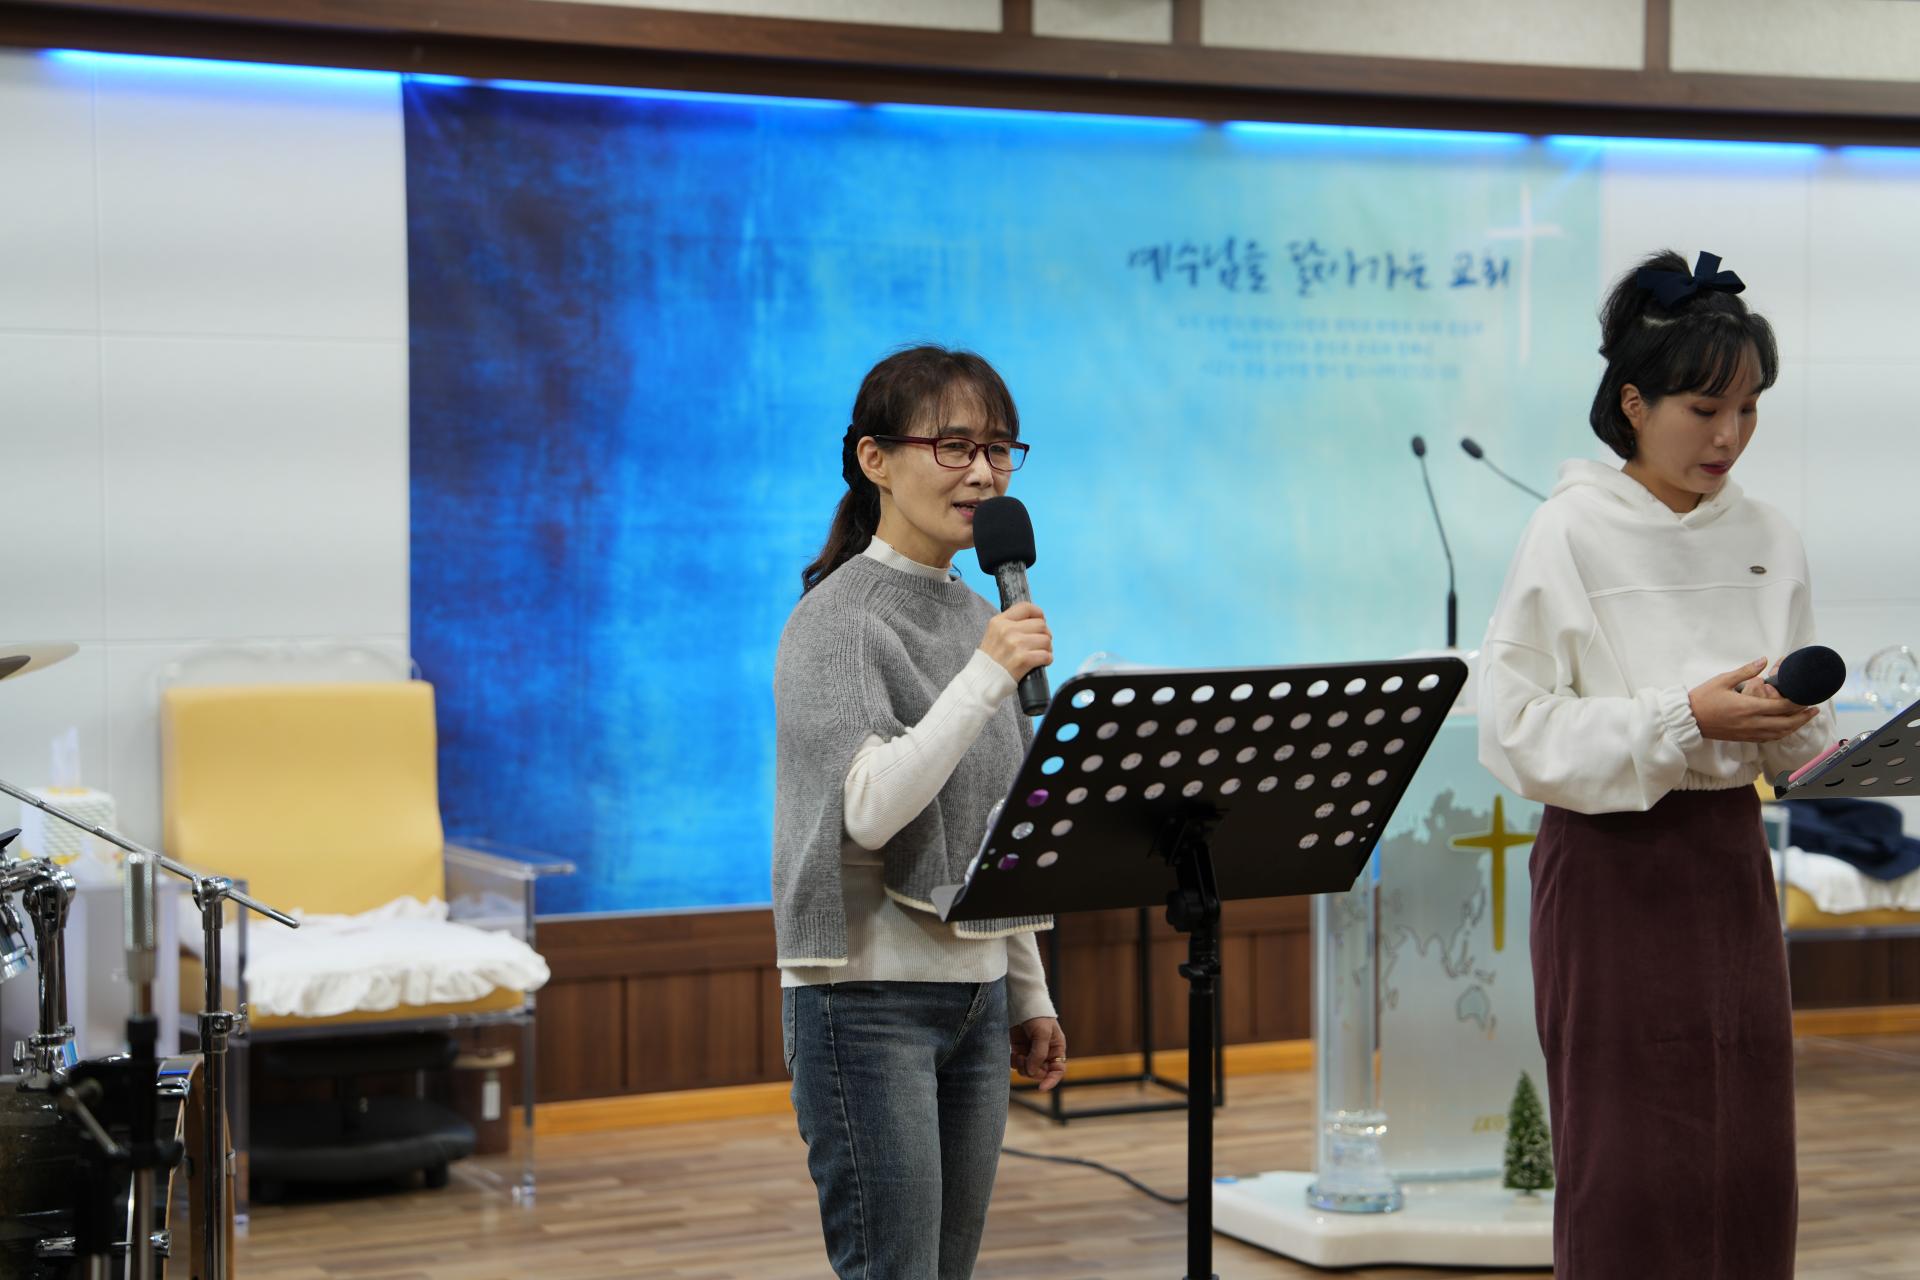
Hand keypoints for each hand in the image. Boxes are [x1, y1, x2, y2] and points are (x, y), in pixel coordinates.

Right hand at [979, 603, 1052, 683]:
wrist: (982, 681)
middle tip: (1041, 643)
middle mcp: (1007, 630)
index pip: (1026, 607)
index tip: (1041, 621)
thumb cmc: (990, 660)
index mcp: (999, 621)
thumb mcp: (993, 634)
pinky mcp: (1023, 659)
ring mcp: (1015, 644)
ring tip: (1041, 653)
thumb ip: (1010, 625)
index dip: (1038, 614)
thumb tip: (1036, 621)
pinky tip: (1042, 662)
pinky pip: (1046, 655)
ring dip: (1047, 648)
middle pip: (1041, 625)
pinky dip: (1047, 659)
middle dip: (1045, 635)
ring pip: (1046, 640)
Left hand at [1009, 1016, 1065, 1092]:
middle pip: (1040, 1073)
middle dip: (1032, 1070)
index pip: (1058, 1071)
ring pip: (1028, 1071)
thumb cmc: (1037, 1016)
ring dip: (1022, 1066)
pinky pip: (1017, 1064)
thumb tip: (1032, 1072)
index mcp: (1056, 1049)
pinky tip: (1014, 1054)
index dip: (1051, 1081)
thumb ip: (1039, 1054)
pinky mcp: (1019, 1049)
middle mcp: (1045, 1053)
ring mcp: (1031, 1052)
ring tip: (1019, 1055)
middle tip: (1025, 1060)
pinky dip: (1015, 1062)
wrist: (1021, 1002)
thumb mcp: (1042, 1033)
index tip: (1041, 1088)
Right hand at [1689, 658, 1820, 743]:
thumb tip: (1764, 661)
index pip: (1782, 707)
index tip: (1808, 696)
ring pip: (1779, 733)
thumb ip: (1746, 671)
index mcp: (1748, 707)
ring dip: (1795, 727)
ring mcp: (1748, 732)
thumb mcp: (1723, 680)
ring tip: (1804, 719)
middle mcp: (1752, 723)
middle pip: (1786, 723)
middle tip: (1814, 709)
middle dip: (1803, 717)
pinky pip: (1769, 738)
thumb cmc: (1703, 698)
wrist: (1687, 719)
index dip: (1798, 702)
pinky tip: (1785, 727)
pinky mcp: (1744, 737)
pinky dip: (1781, 733)